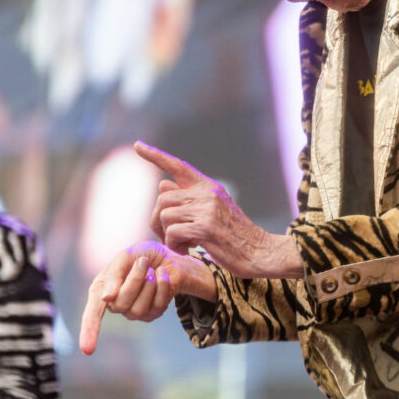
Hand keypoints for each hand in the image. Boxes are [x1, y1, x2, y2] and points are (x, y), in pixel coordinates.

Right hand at [79, 241, 215, 354]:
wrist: (166, 256)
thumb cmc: (141, 255)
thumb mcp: (125, 256)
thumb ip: (114, 274)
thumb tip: (106, 299)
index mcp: (101, 289)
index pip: (92, 314)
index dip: (89, 331)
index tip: (87, 350)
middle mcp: (115, 304)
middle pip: (121, 303)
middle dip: (135, 280)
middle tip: (143, 262)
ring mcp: (134, 312)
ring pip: (139, 308)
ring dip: (149, 283)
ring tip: (153, 269)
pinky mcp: (152, 314)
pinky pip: (157, 306)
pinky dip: (162, 286)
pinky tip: (162, 274)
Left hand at [134, 141, 303, 278]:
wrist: (260, 252)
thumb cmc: (235, 235)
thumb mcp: (214, 210)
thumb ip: (189, 198)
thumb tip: (162, 184)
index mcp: (209, 186)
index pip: (178, 166)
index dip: (156, 156)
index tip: (137, 146)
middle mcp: (207, 193)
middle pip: (163, 199)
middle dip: (157, 221)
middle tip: (168, 237)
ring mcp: (206, 209)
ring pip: (165, 216)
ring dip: (166, 236)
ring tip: (182, 245)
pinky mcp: (205, 228)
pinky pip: (172, 232)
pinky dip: (173, 245)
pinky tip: (186, 251)